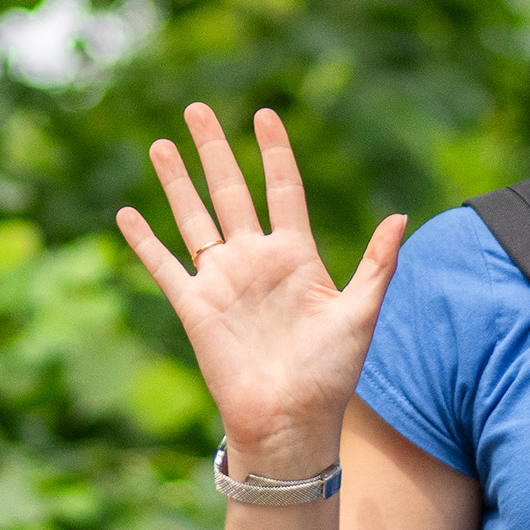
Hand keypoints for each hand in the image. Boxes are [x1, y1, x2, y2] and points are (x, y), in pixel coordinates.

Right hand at [115, 104, 405, 476]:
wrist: (291, 422)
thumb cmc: (331, 373)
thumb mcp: (361, 313)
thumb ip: (378, 263)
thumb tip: (401, 216)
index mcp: (296, 256)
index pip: (283, 189)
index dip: (274, 151)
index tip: (265, 114)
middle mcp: (255, 260)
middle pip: (230, 191)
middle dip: (213, 149)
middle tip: (197, 108)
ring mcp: (223, 281)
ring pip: (194, 218)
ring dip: (176, 182)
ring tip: (161, 143)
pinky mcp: (195, 307)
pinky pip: (165, 265)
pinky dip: (145, 240)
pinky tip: (128, 212)